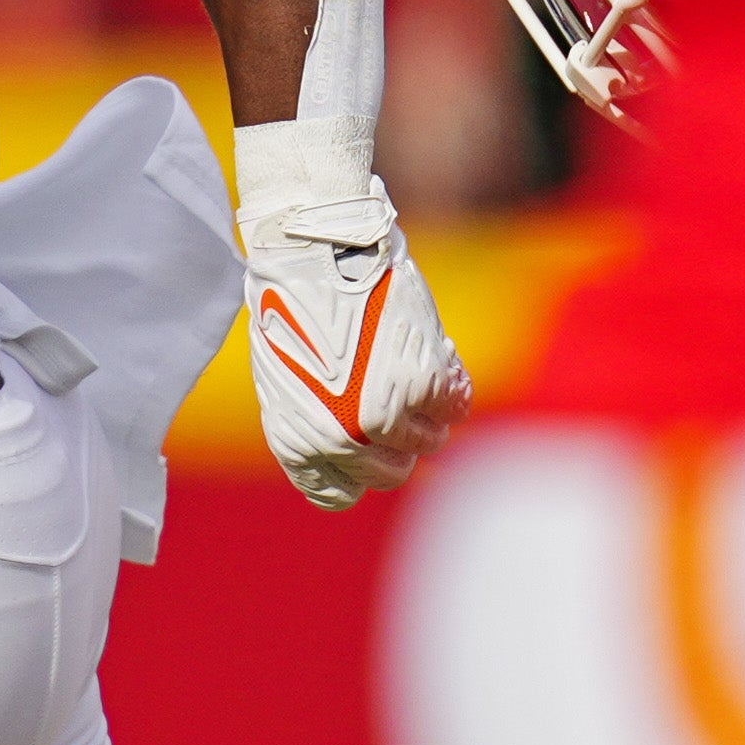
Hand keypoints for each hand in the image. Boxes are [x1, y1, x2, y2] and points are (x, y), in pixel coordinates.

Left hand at [240, 180, 470, 510]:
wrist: (312, 250)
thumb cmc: (293, 303)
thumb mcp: (289, 376)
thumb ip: (319, 420)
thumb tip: (364, 445)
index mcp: (298, 442)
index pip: (339, 493)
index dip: (356, 465)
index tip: (364, 437)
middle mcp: (341, 440)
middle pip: (390, 473)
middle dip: (395, 439)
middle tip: (391, 392)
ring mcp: (384, 416)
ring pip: (429, 440)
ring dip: (424, 408)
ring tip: (403, 361)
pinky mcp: (424, 384)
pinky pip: (455, 405)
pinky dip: (449, 381)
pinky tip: (429, 350)